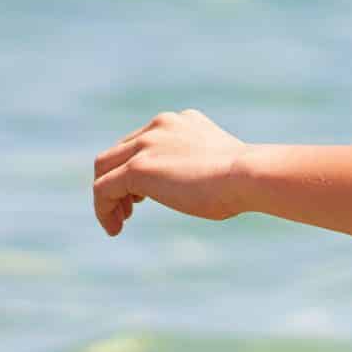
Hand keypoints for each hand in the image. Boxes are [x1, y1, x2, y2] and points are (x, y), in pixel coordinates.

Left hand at [93, 109, 247, 235]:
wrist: (248, 175)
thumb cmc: (245, 181)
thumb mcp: (220, 166)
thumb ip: (201, 167)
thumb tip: (202, 186)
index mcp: (181, 121)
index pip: (142, 141)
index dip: (136, 169)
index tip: (143, 197)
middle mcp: (159, 126)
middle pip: (118, 151)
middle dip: (118, 181)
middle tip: (128, 210)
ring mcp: (146, 144)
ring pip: (104, 168)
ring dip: (107, 196)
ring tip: (120, 221)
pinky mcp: (137, 167)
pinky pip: (103, 189)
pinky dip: (103, 210)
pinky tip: (115, 230)